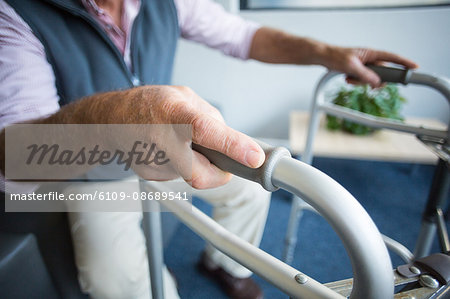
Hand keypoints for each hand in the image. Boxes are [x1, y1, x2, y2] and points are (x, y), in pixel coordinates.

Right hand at [126, 85, 264, 188]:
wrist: (109, 120)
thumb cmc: (148, 104)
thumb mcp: (184, 96)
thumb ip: (210, 117)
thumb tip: (231, 142)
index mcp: (173, 113)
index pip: (205, 131)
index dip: (233, 146)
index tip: (254, 157)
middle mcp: (160, 140)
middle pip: (199, 174)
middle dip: (219, 173)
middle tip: (224, 162)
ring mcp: (152, 163)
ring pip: (192, 175)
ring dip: (199, 164)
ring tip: (183, 143)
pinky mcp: (150, 176)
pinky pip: (180, 177)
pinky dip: (185, 166)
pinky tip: (170, 151)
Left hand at [323, 47, 417, 86]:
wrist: (323, 57)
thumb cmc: (336, 57)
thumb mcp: (351, 67)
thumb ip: (365, 75)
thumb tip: (377, 82)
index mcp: (371, 53)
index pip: (392, 57)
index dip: (404, 62)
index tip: (415, 67)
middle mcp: (369, 58)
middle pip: (382, 72)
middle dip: (374, 80)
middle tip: (363, 81)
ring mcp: (364, 65)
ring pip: (371, 78)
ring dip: (360, 82)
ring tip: (348, 78)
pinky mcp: (358, 70)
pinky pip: (362, 80)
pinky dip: (355, 82)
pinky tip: (346, 78)